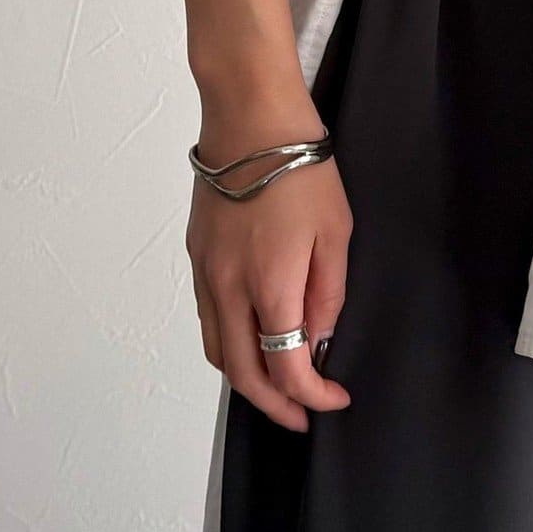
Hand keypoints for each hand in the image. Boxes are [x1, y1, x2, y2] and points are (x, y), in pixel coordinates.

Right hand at [186, 101, 353, 430]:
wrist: (250, 116)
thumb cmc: (300, 167)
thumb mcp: (336, 230)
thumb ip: (328, 292)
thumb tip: (318, 339)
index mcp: (269, 284)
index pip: (284, 366)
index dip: (310, 394)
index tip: (333, 399)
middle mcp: (227, 287)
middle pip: (240, 372)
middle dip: (273, 404)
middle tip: (301, 414)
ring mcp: (205, 271)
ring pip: (216, 348)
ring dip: (245, 375)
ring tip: (277, 381)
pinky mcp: (196, 253)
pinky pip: (207, 315)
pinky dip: (228, 340)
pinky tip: (253, 333)